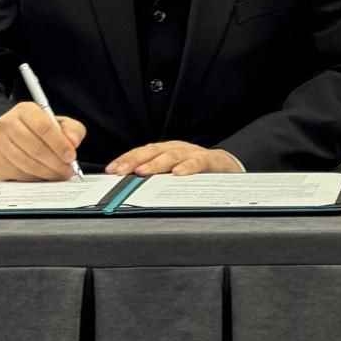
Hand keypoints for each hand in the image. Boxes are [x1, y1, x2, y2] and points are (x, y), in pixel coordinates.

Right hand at [0, 102, 86, 180]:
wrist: (12, 138)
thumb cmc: (38, 130)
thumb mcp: (60, 124)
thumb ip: (72, 130)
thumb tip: (73, 141)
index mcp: (25, 110)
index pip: (44, 127)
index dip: (60, 144)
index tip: (71, 156)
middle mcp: (8, 124)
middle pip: (35, 147)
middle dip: (56, 162)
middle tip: (68, 169)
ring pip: (26, 163)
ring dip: (47, 172)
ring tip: (59, 174)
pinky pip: (18, 174)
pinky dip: (35, 178)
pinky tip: (44, 175)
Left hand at [107, 141, 242, 175]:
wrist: (229, 167)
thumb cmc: (197, 172)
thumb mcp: (173, 174)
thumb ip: (155, 179)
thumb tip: (127, 191)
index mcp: (166, 151)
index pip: (142, 152)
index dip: (126, 160)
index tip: (111, 171)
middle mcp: (177, 149)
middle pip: (152, 151)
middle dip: (134, 160)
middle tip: (120, 171)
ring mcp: (193, 153)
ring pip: (172, 155)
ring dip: (156, 163)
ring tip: (142, 172)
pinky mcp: (211, 160)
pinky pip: (198, 162)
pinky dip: (188, 167)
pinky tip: (178, 174)